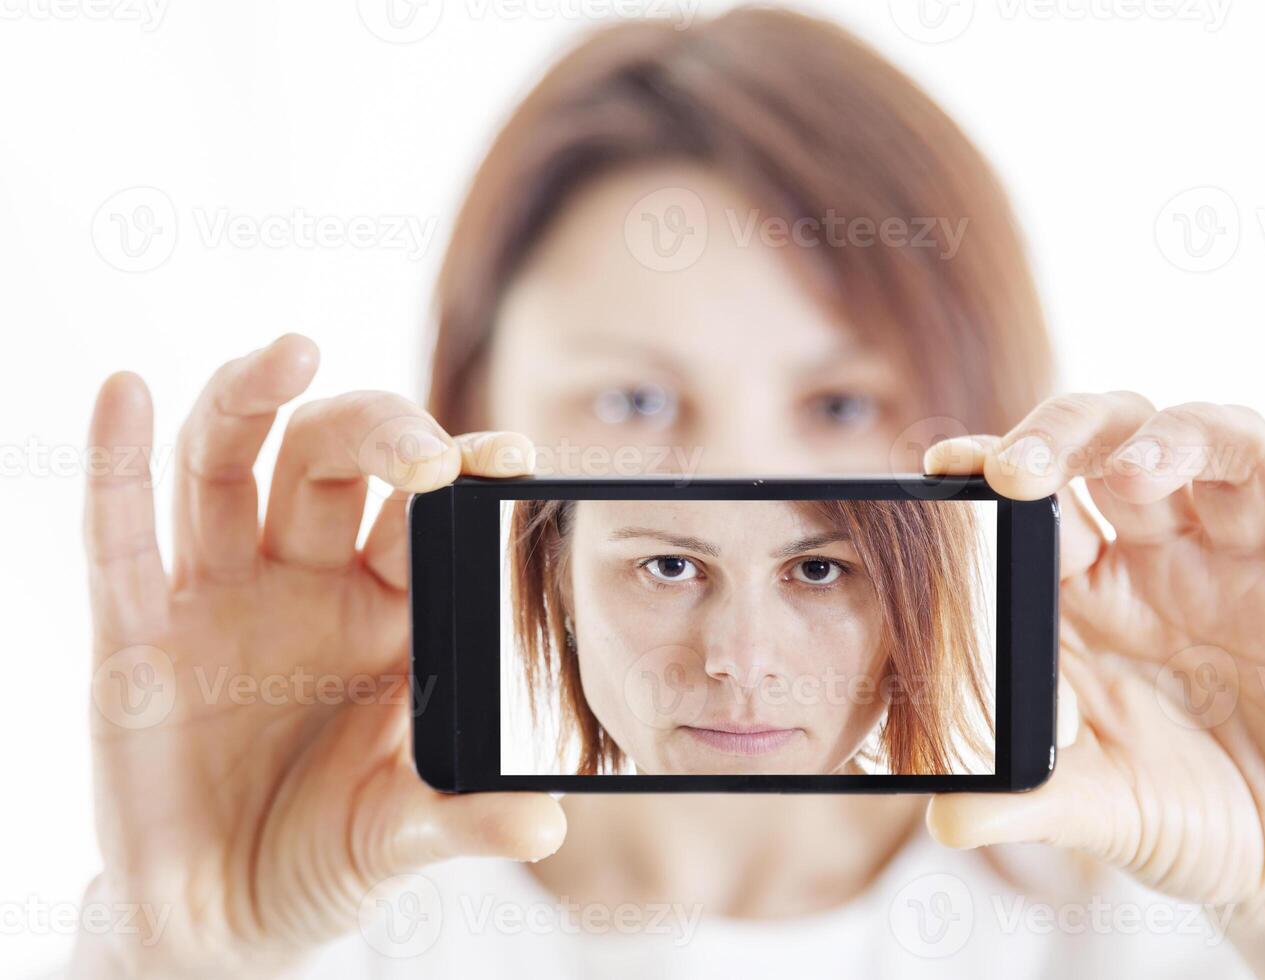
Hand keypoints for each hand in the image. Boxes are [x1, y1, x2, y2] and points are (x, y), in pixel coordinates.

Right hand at [76, 334, 562, 978]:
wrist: (221, 918)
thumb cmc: (328, 854)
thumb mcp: (403, 835)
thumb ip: (468, 818)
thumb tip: (546, 820)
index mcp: (390, 612)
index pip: (428, 516)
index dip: (465, 473)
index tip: (511, 452)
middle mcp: (307, 583)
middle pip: (332, 465)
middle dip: (377, 434)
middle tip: (419, 451)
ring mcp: (221, 597)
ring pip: (229, 468)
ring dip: (253, 402)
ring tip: (292, 351)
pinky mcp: (136, 633)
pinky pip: (121, 537)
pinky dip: (116, 464)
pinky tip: (127, 395)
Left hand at [922, 392, 1264, 918]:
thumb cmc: (1175, 814)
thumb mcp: (1090, 808)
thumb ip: (1021, 799)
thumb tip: (945, 817)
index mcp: (1088, 587)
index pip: (1038, 493)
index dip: (995, 461)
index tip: (948, 465)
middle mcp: (1166, 557)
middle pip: (1121, 439)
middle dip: (1070, 433)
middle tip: (1022, 469)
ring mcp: (1253, 569)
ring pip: (1227, 447)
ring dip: (1178, 438)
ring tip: (1133, 475)